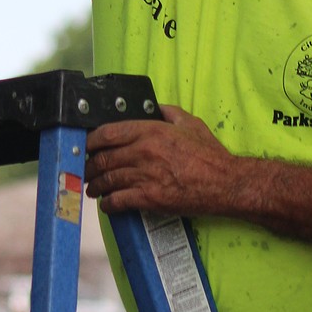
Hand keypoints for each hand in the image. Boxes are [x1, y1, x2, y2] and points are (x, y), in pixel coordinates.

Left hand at [84, 105, 240, 215]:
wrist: (225, 183)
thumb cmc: (210, 155)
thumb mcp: (190, 123)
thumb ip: (169, 112)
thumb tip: (155, 107)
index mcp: (151, 131)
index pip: (108, 133)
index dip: (91, 140)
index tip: (86, 145)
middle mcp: (143, 152)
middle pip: (103, 158)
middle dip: (89, 165)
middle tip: (86, 169)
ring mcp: (145, 176)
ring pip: (108, 180)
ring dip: (95, 185)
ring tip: (93, 188)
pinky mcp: (149, 198)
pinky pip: (118, 201)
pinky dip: (108, 204)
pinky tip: (107, 204)